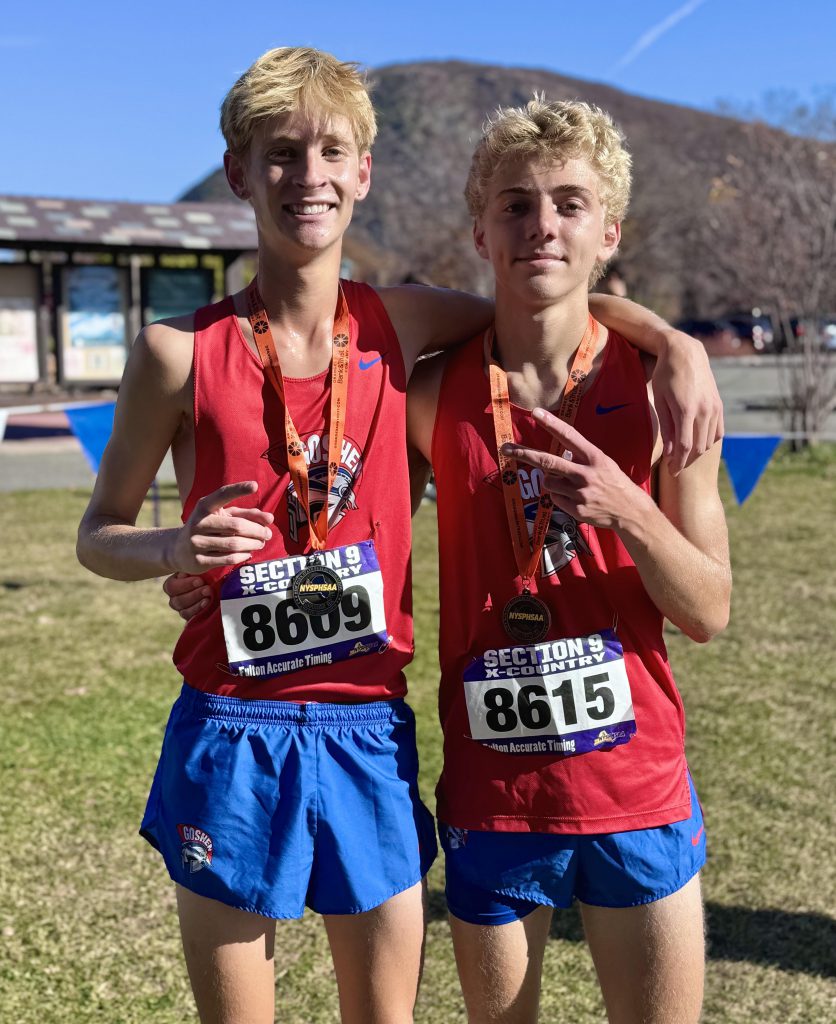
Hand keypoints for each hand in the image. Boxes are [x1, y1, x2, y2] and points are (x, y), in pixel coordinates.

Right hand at [163, 572, 210, 620]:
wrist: (219, 587)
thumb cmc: (207, 574)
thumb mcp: (200, 569)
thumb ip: (195, 569)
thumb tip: (191, 568)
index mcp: (173, 584)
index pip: (171, 587)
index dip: (185, 585)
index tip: (200, 580)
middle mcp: (175, 598)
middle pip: (177, 600)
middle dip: (194, 594)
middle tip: (207, 589)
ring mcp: (182, 610)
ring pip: (183, 611)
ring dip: (197, 603)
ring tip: (209, 597)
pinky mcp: (190, 618)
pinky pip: (190, 618)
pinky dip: (199, 611)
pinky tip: (207, 604)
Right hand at [167, 481, 273, 573]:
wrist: (178, 550)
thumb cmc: (210, 528)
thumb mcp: (224, 516)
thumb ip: (247, 514)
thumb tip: (270, 518)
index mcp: (204, 507)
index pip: (222, 495)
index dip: (238, 489)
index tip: (255, 485)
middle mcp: (198, 522)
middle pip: (237, 526)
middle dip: (257, 530)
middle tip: (268, 534)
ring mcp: (196, 542)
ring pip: (234, 544)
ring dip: (253, 544)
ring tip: (261, 543)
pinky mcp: (198, 560)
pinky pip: (228, 558)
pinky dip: (243, 556)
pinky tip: (248, 553)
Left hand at [502, 411, 650, 530]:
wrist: (629, 511)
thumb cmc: (614, 483)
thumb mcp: (603, 464)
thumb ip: (580, 457)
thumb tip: (556, 455)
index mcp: (594, 457)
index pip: (569, 436)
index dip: (551, 424)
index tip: (536, 412)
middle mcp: (585, 473)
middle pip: (547, 461)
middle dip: (524, 454)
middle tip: (506, 448)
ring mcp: (579, 492)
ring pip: (548, 482)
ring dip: (552, 481)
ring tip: (570, 485)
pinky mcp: (576, 509)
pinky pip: (555, 498)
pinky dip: (560, 497)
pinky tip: (576, 498)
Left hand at [652, 330, 723, 474]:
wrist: (686, 353)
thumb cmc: (666, 375)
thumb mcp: (660, 400)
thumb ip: (667, 427)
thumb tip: (671, 453)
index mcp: (686, 410)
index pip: (685, 447)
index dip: (678, 463)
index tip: (672, 472)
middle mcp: (704, 410)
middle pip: (698, 447)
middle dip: (687, 461)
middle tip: (674, 467)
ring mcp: (714, 407)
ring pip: (709, 441)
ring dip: (697, 452)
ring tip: (683, 454)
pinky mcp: (719, 405)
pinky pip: (718, 431)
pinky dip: (709, 440)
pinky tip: (697, 442)